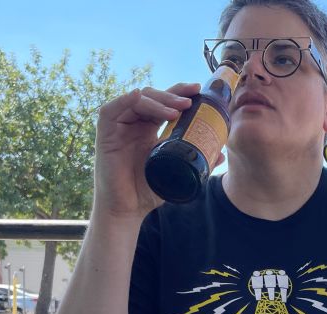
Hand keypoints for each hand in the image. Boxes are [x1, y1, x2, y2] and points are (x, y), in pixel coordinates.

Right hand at [93, 82, 199, 217]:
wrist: (127, 209)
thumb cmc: (147, 192)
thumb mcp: (177, 174)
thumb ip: (197, 163)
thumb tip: (221, 155)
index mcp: (149, 128)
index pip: (165, 103)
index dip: (180, 93)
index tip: (198, 91)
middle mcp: (134, 123)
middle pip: (154, 96)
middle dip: (173, 94)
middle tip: (191, 100)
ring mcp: (119, 125)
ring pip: (139, 98)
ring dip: (159, 100)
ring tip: (178, 110)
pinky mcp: (105, 131)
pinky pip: (115, 108)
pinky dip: (131, 101)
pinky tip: (145, 102)